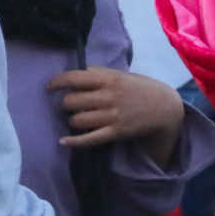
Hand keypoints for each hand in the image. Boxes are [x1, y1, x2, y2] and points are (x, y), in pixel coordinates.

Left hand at [50, 68, 183, 148]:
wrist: (165, 107)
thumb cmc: (138, 89)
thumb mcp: (120, 75)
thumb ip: (97, 74)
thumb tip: (74, 74)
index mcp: (109, 79)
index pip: (74, 78)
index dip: (57, 83)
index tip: (49, 87)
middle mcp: (109, 96)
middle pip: (71, 102)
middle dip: (65, 105)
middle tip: (69, 106)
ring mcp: (113, 116)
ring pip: (77, 120)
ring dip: (72, 120)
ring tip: (77, 119)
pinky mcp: (116, 132)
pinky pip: (89, 139)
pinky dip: (73, 142)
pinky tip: (63, 141)